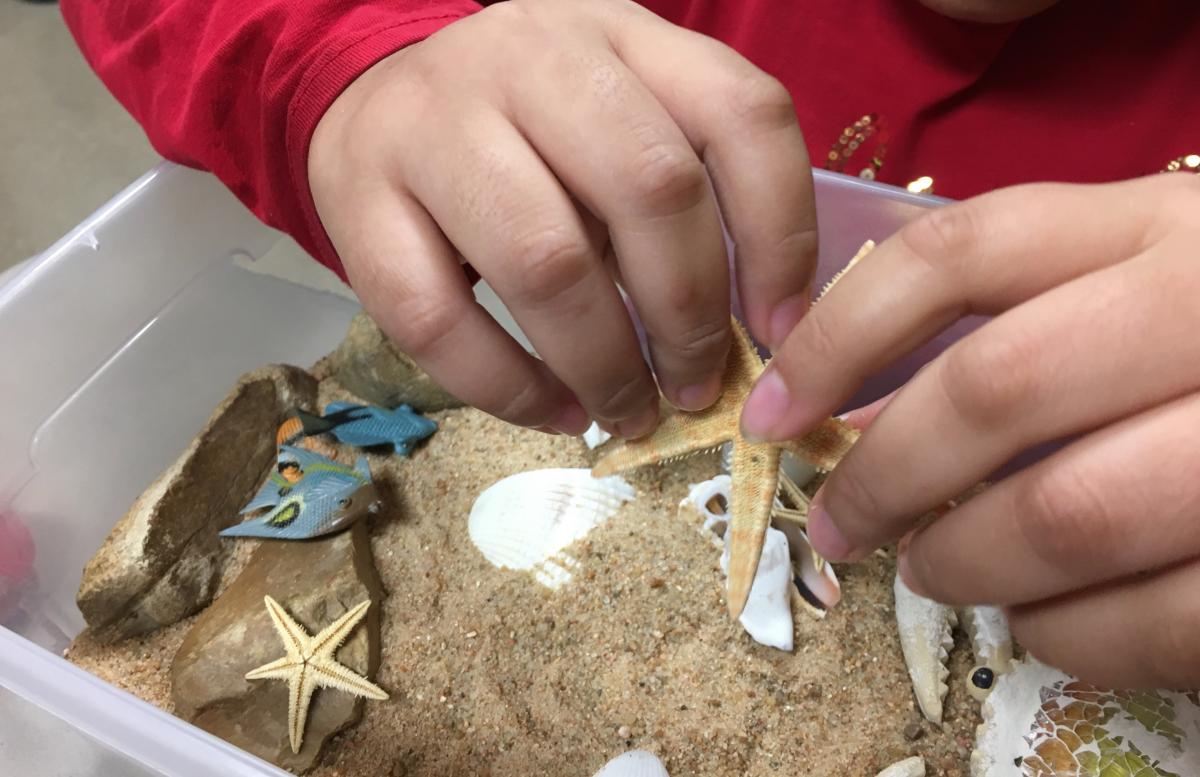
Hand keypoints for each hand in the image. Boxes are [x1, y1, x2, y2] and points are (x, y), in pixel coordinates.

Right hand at [309, 0, 817, 437]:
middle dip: (689, 315)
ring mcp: (432, 122)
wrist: (374, 95)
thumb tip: (757, 330)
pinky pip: (438, 319)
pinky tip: (554, 412)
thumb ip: (688, 190)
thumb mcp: (618, 115)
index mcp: (619, 34)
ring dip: (603, 363)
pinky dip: (509, 387)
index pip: (739, 113)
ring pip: (545, 261)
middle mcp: (528, 58)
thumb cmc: (526, 127)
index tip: (781, 330)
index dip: (781, 234)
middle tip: (694, 387)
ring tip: (627, 411)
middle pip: (648, 187)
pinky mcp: (357, 199)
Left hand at [740, 174, 1199, 688]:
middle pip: (994, 390)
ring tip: (932, 571)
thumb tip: (855, 412)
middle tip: (841, 524)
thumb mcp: (1143, 283)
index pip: (958, 253)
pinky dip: (1067, 635)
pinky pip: (1152, 617)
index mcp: (1162, 228)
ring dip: (967, 562)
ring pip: (1067, 515)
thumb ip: (1023, 320)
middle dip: (885, 476)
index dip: (837, 336)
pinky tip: (1039, 623)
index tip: (771, 412)